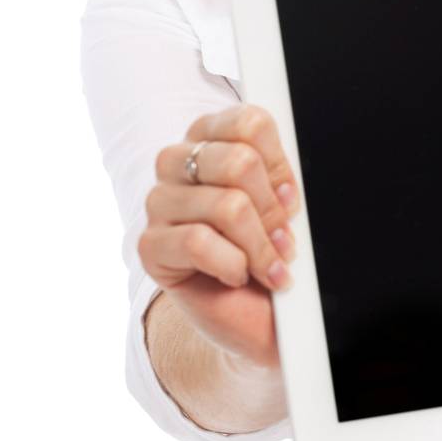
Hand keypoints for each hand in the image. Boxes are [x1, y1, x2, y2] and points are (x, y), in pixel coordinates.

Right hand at [139, 104, 301, 369]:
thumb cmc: (268, 254)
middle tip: (285, 241)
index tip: (292, 200)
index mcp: (210, 136)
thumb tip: (288, 185)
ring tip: (269, 266)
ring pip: (227, 205)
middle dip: (273, 211)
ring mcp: (158, 202)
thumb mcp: (284, 208)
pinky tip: (237, 276)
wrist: (255, 317)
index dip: (281, 167)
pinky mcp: (149, 246)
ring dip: (260, 246)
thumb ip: (282, 181)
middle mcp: (177, 161)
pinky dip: (232, 265)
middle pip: (240, 162)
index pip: (250, 123)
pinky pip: (199, 243)